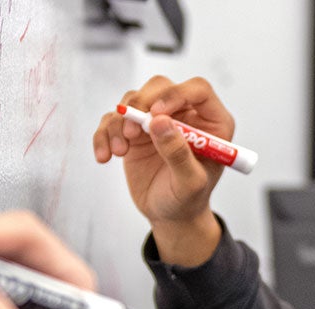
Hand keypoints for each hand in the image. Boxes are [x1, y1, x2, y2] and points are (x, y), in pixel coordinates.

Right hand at [93, 75, 233, 227]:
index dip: (176, 94)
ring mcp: (157, 120)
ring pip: (133, 99)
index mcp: (210, 122)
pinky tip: (104, 157)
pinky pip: (113, 120)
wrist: (169, 215)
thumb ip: (178, 153)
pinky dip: (104, 135)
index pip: (197, 90)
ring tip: (120, 152)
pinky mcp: (134, 131)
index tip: (156, 114)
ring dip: (120, 122)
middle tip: (132, 132)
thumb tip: (161, 121)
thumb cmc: (188, 199)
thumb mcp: (190, 182)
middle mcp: (184, 114)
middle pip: (160, 86)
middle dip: (141, 103)